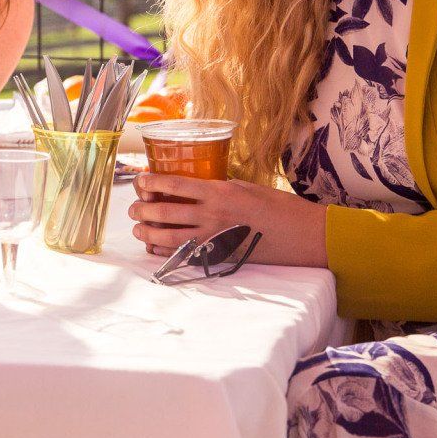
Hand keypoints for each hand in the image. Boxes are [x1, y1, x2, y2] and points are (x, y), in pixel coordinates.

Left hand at [128, 174, 327, 267]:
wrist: (303, 236)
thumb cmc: (279, 207)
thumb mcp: (246, 187)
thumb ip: (219, 188)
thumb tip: (196, 188)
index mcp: (219, 192)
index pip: (175, 184)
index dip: (151, 182)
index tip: (139, 180)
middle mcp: (213, 215)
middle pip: (165, 211)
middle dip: (142, 209)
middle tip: (133, 208)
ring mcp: (215, 239)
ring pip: (169, 236)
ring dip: (148, 232)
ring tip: (138, 229)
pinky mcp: (220, 257)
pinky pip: (184, 255)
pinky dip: (165, 252)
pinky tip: (155, 248)